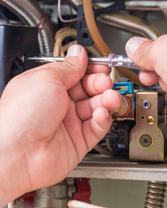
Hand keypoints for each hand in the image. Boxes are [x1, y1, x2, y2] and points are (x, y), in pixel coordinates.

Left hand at [0, 45, 120, 203]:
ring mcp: (69, 123)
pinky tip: (102, 114)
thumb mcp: (47, 79)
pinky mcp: (79, 141)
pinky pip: (97, 127)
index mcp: (47, 86)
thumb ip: (69, 67)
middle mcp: (58, 104)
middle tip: (105, 83)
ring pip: (97, 108)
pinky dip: (103, 119)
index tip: (102, 67)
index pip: (76, 73)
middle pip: (89, 90)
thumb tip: (79, 53)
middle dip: (101, 84)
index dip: (91, 69)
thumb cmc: (20, 117)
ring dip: (106, 101)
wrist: (16, 154)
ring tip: (110, 98)